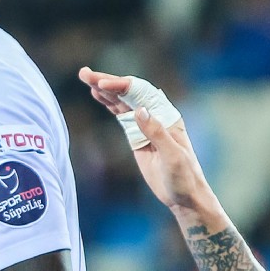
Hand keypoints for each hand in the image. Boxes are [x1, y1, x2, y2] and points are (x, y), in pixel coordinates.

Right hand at [77, 67, 213, 216]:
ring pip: (122, 102)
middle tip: (85, 74)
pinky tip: (97, 95)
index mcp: (167, 116)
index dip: (121, 86)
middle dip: (107, 82)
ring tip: (86, 78)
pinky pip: (120, 115)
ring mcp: (145, 125)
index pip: (141, 94)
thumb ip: (156, 133)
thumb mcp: (173, 156)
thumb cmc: (184, 177)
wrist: (184, 196)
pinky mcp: (136, 136)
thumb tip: (139, 110)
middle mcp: (156, 116)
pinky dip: (109, 104)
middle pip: (129, 93)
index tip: (102, 83)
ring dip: (105, 90)